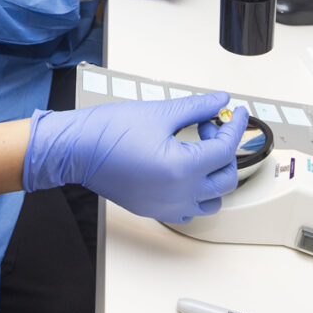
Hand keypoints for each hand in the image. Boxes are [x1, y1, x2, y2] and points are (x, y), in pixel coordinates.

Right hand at [22, 93, 247, 223]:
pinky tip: (186, 171)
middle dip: (225, 149)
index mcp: (182, 168)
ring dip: (215, 176)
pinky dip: (198, 194)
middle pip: (225, 178)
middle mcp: (178, 194)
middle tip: (208, 126)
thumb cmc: (108, 132)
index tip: (236, 113)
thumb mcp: (159, 112)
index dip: (235, 126)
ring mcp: (166, 206)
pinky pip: (190, 210)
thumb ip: (196, 108)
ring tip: (199, 150)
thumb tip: (219, 101)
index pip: (225, 149)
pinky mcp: (154, 210)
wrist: (75, 150)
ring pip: (212, 201)